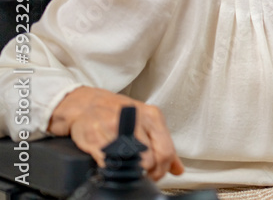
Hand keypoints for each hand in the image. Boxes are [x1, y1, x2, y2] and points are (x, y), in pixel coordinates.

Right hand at [48, 86, 183, 180]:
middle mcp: (135, 120)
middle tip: (143, 176)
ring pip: (131, 162)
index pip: (166, 150)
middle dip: (148, 174)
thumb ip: (163, 144)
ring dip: (131, 173)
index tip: (157, 175)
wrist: (86, 103)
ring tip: (129, 172)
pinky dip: (113, 169)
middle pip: (150, 159)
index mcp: (152, 116)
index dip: (163, 169)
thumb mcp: (147, 122)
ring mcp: (114, 129)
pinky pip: (108, 162)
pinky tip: (113, 167)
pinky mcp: (95, 138)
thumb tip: (178, 169)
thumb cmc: (118, 112)